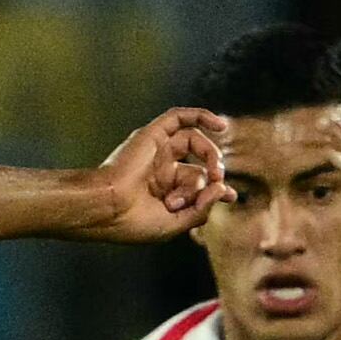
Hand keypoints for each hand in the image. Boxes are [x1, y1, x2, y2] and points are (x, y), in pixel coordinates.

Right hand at [73, 108, 234, 243]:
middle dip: (211, 176)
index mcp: (164, 191)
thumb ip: (202, 208)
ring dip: (210, 154)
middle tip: (217, 183)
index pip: (197, 183)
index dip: (218, 189)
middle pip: (197, 166)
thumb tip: (222, 187)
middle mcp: (161, 169)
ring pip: (193, 142)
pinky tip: (221, 125)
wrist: (109, 208)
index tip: (232, 196)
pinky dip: (201, 115)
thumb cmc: (135, 223)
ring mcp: (156, 151)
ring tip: (213, 171)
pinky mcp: (152, 135)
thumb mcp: (177, 223)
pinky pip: (178, 117)